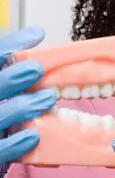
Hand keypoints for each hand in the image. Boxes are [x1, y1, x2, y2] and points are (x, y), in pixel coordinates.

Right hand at [0, 27, 55, 163]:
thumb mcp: (4, 88)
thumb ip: (11, 68)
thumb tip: (35, 34)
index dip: (8, 48)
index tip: (35, 35)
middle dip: (9, 78)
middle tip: (36, 69)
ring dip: (20, 107)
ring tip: (47, 98)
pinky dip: (14, 144)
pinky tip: (33, 135)